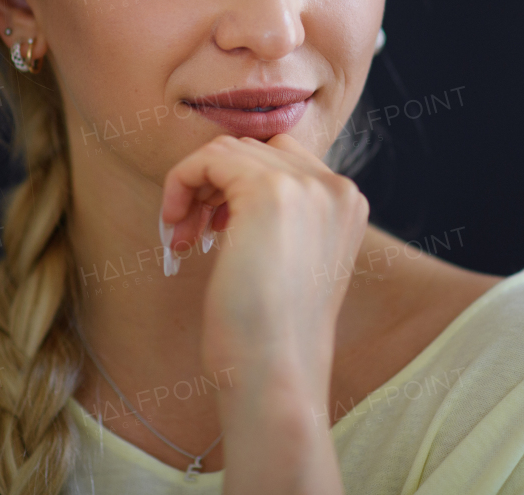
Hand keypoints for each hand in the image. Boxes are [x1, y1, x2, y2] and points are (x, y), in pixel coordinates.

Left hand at [158, 133, 368, 400]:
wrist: (276, 372)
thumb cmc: (273, 332)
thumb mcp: (292, 260)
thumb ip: (284, 216)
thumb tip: (228, 185)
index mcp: (348, 204)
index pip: (283, 159)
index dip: (238, 187)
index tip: (215, 230)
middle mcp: (336, 188)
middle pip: (254, 151)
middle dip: (213, 187)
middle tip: (192, 236)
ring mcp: (308, 187)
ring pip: (229, 150)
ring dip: (195, 188)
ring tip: (184, 237)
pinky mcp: (269, 192)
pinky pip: (208, 159)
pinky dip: (181, 183)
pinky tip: (176, 227)